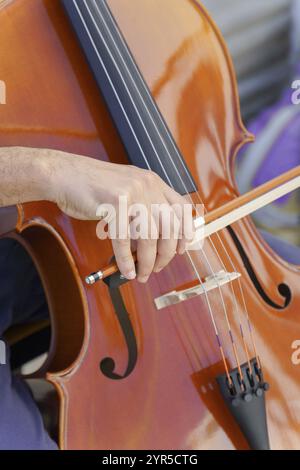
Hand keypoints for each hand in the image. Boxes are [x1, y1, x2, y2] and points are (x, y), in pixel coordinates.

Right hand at [44, 150, 194, 282]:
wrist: (64, 174)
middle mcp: (147, 185)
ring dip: (146, 262)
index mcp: (153, 182)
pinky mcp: (114, 203)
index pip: (182, 208)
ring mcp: (131, 193)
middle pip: (169, 226)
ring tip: (141, 274)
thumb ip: (144, 207)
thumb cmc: (92, 186)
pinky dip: (126, 260)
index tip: (182, 249)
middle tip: (156, 267)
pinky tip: (126, 270)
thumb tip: (155, 241)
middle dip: (166, 254)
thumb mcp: (127, 189)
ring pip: (149, 236)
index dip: (186, 231)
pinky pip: (124, 240)